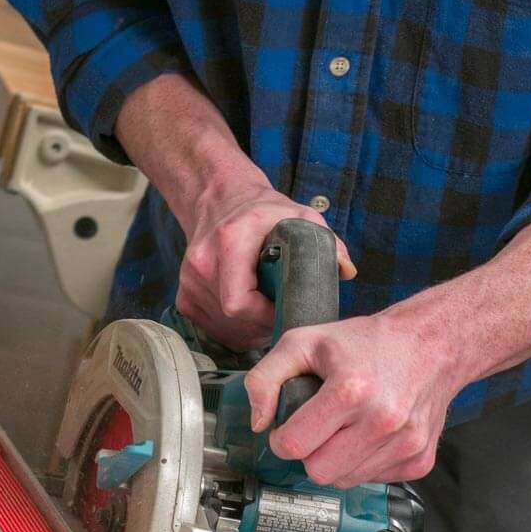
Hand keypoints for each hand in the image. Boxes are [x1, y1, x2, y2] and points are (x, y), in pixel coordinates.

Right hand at [175, 180, 355, 351]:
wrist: (219, 201)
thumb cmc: (262, 213)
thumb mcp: (300, 218)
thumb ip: (326, 244)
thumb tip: (346, 272)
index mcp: (229, 241)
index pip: (239, 304)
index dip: (264, 317)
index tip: (283, 310)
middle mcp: (202, 263)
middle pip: (232, 322)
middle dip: (261, 326)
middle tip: (280, 314)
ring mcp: (189, 283)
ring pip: (223, 330)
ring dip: (248, 330)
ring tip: (265, 311)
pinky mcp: (184, 298)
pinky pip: (211, 329)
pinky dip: (232, 329)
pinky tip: (247, 313)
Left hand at [243, 310, 461, 486]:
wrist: (433, 344)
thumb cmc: (368, 342)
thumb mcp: (304, 341)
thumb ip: (266, 378)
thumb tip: (258, 422)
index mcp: (351, 390)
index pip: (294, 445)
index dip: (282, 439)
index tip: (290, 427)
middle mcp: (382, 420)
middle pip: (318, 472)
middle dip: (310, 453)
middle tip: (319, 428)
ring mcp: (405, 443)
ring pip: (345, 481)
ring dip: (337, 460)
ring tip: (347, 428)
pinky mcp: (419, 459)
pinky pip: (374, 481)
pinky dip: (365, 464)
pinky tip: (370, 436)